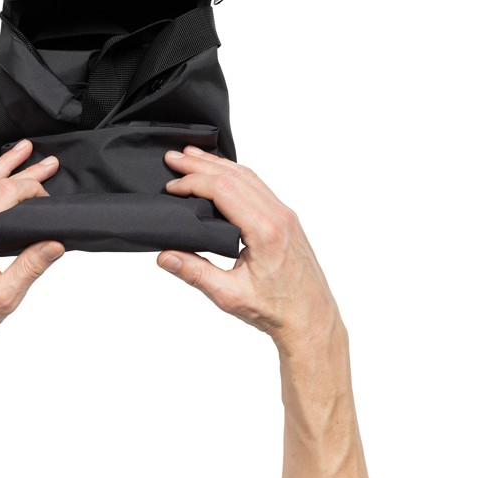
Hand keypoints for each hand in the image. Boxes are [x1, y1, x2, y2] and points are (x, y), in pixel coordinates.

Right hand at [157, 147, 343, 358]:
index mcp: (265, 230)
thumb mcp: (230, 296)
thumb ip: (195, 273)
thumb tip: (165, 255)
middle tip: (173, 157)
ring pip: (248, 176)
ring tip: (192, 157)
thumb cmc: (277, 311)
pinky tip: (221, 174)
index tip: (171, 187)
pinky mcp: (286, 220)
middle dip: (201, 164)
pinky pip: (258, 186)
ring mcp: (285, 215)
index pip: (223, 190)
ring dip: (218, 165)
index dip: (193, 183)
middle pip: (235, 175)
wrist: (312, 320)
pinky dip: (235, 175)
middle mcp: (278, 215)